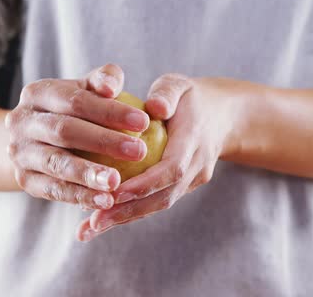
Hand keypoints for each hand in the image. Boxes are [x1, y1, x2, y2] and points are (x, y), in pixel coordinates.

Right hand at [5, 64, 150, 209]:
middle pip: (64, 131)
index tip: (144, 122)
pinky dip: (81, 196)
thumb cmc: (76, 110)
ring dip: (89, 175)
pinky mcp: (23, 180)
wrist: (36, 140)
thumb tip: (112, 87)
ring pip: (57, 164)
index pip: (76, 101)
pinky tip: (106, 201)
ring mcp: (19, 153)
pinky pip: (54, 190)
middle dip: (103, 142)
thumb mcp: (87, 89)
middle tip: (139, 152)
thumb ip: (104, 80)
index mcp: (37, 93)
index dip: (110, 111)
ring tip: (118, 182)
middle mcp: (21, 121)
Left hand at [77, 75, 240, 240]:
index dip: (144, 185)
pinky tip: (101, 220)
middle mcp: (197, 166)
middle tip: (94, 221)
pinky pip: (156, 202)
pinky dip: (130, 213)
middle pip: (164, 197)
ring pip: (159, 205)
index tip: (114, 194)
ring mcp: (192, 181)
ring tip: (90, 228)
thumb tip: (154, 107)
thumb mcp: (179, 84)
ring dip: (125, 219)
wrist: (222, 117)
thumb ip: (167, 92)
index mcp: (195, 140)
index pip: (172, 168)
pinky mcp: (182, 188)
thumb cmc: (190, 97)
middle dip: (128, 211)